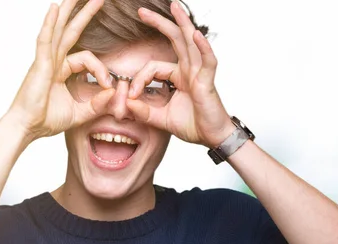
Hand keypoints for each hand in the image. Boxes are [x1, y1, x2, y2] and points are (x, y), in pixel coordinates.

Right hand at [5, 0, 114, 142]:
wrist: (27, 128)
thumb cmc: (46, 120)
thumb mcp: (80, 113)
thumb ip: (97, 104)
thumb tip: (112, 93)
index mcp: (62, 70)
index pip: (87, 59)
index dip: (101, 69)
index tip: (108, 86)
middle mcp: (53, 61)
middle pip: (71, 31)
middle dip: (84, 13)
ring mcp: (45, 60)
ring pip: (59, 29)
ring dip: (68, 10)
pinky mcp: (39, 64)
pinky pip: (45, 40)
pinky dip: (49, 24)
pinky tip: (54, 8)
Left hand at [125, 1, 234, 147]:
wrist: (211, 138)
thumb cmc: (193, 125)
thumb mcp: (161, 119)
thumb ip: (144, 112)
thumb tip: (126, 103)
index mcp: (178, 76)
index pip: (153, 67)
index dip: (138, 79)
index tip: (130, 95)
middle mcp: (189, 70)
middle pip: (174, 40)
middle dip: (159, 23)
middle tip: (141, 11)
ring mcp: (199, 73)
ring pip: (190, 43)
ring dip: (183, 23)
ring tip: (175, 6)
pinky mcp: (207, 81)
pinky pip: (207, 61)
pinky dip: (203, 47)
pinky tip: (196, 35)